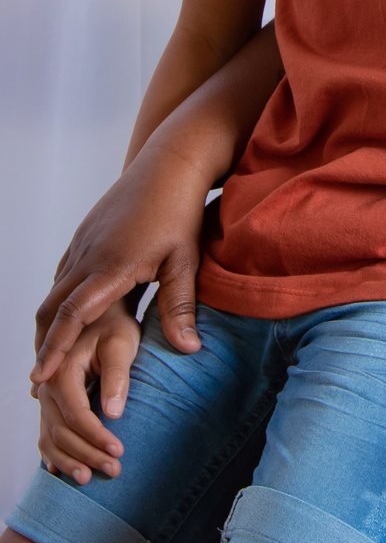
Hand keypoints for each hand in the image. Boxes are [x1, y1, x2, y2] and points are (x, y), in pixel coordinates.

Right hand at [32, 137, 209, 386]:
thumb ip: (180, 307)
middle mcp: (87, 255)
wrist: (169, 163)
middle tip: (39, 379)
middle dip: (43, 343)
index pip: (72, 315)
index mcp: (110, 266)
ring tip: (49, 355)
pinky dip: (58, 300)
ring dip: (49, 323)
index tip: (41, 377)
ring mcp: (82, 244)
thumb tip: (189, 350)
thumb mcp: (185, 261)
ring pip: (54, 289)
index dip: (55, 348)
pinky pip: (63, 273)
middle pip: (51, 307)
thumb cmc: (181, 211)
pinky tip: (65, 317)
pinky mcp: (84, 236)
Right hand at [34, 302, 140, 484]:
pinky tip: (64, 471)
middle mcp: (47, 382)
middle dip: (86, 453)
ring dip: (70, 459)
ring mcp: (45, 392)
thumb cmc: (114, 322)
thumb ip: (118, 375)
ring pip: (50, 434)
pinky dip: (55, 453)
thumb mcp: (122, 341)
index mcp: (61, 366)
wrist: (98, 308)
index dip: (96, 435)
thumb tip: (115, 412)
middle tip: (114, 469)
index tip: (119, 450)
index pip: (75, 412)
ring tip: (91, 478)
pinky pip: (46, 430)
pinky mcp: (51, 398)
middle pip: (60, 429)